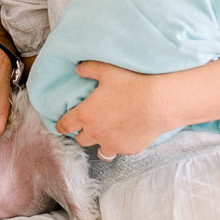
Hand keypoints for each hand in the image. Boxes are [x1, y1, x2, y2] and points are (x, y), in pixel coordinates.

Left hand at [55, 61, 170, 157]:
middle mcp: (96, 133)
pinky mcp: (129, 149)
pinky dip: (120, 144)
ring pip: (100, 151)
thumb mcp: (107, 70)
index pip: (65, 125)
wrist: (159, 102)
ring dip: (100, 143)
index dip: (60, 126)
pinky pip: (120, 150)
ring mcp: (113, 143)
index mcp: (86, 115)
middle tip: (89, 124)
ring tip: (106, 134)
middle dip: (82, 133)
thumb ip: (89, 68)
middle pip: (81, 139)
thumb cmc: (132, 84)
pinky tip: (126, 134)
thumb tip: (78, 68)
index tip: (60, 126)